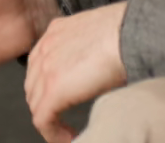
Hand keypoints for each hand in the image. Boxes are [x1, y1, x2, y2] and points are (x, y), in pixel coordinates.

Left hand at [24, 2, 128, 142]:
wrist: (131, 33)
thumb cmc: (128, 32)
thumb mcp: (100, 35)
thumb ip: (89, 49)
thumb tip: (97, 67)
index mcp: (57, 32)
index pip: (41, 63)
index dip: (48, 85)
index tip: (62, 99)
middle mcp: (46, 47)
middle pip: (34, 84)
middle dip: (45, 103)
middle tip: (62, 118)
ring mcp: (46, 68)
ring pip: (36, 103)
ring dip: (50, 120)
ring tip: (67, 132)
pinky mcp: (53, 90)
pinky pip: (43, 119)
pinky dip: (53, 134)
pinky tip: (68, 138)